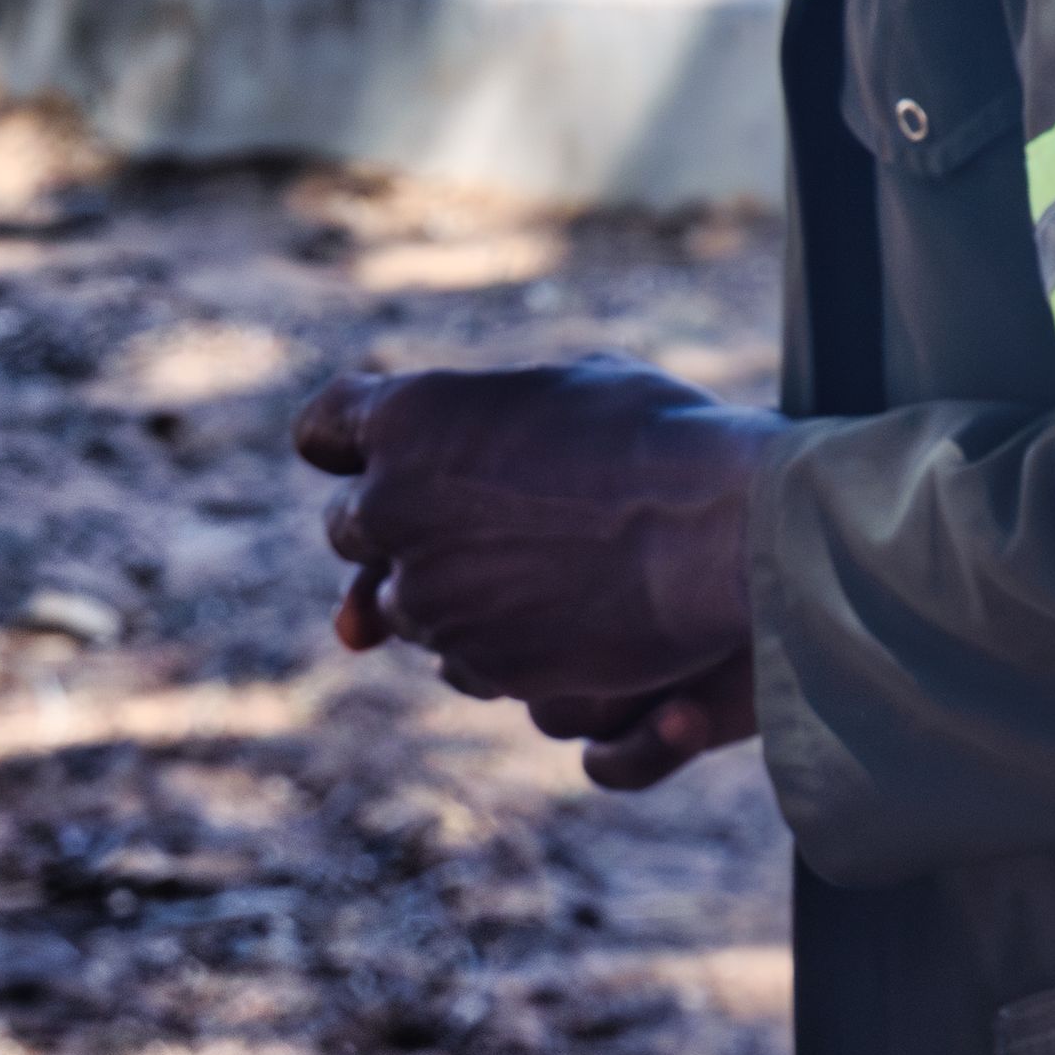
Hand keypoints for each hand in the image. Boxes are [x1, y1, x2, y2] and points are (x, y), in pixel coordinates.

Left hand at [293, 358, 790, 792]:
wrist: (731, 533)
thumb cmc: (663, 440)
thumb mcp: (569, 391)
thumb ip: (482, 426)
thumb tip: (441, 477)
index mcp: (409, 419)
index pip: (323, 428)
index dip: (350, 444)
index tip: (384, 454)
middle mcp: (394, 509)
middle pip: (350, 528)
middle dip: (401, 527)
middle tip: (479, 519)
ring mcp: (431, 597)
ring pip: (404, 606)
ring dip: (452, 591)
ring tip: (545, 567)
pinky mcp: (479, 664)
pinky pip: (461, 661)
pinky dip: (499, 643)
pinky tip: (569, 614)